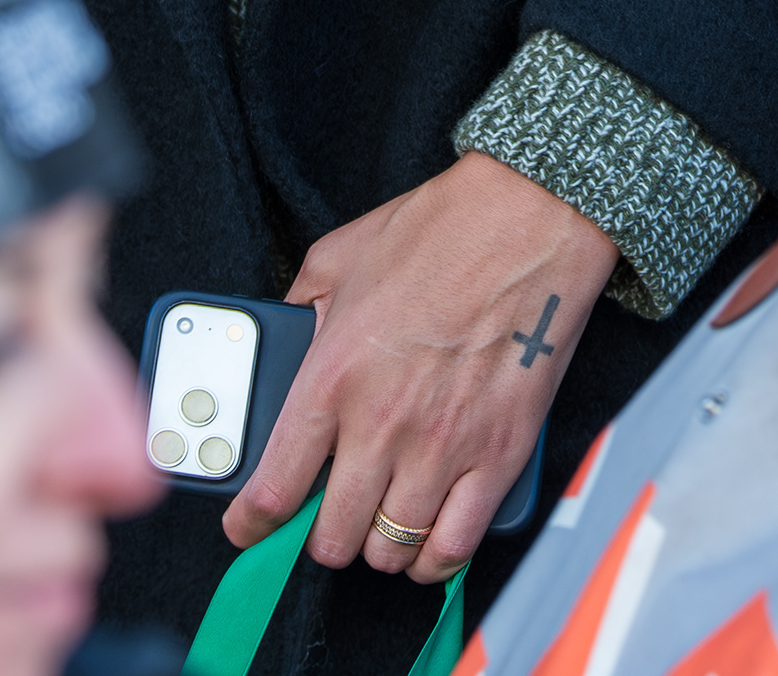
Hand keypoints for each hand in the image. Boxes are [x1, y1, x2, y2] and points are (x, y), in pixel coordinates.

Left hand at [225, 152, 617, 582]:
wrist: (528, 218)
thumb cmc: (439, 229)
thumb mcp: (340, 255)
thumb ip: (298, 310)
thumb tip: (280, 347)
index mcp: (332, 374)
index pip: (272, 488)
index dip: (251, 523)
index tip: (249, 526)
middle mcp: (381, 423)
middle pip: (331, 537)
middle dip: (320, 535)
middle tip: (327, 512)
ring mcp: (442, 447)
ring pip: (389, 550)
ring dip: (377, 544)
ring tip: (379, 518)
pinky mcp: (498, 456)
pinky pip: (454, 547)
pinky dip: (433, 559)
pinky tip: (426, 539)